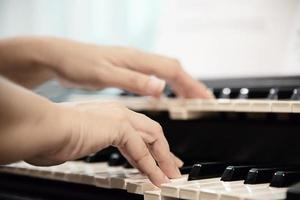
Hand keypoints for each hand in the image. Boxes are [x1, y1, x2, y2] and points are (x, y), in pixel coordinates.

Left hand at [0, 37, 213, 97]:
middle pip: (173, 69)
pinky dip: (164, 85)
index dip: (191, 85)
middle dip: (191, 85)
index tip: (205, 99)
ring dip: (180, 85)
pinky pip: (153, 76)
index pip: (172, 71)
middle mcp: (137, 60)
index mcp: (136, 60)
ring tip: (191, 98)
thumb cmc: (78, 64)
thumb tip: (161, 87)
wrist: (59, 57)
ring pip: (164, 72)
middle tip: (204, 100)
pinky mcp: (126, 70)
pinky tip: (163, 94)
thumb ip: (132, 81)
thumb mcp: (104, 75)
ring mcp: (132, 64)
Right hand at [27, 101, 182, 185]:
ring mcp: (118, 117)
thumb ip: (87, 142)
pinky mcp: (117, 126)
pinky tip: (155, 177)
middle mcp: (117, 112)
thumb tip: (84, 148)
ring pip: (152, 138)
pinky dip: (150, 165)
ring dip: (162, 159)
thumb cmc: (51, 134)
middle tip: (172, 168)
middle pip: (151, 131)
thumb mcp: (77, 140)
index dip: (151, 146)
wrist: (41, 126)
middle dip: (164, 151)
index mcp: (108, 114)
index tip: (158, 159)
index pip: (138, 129)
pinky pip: (141, 149)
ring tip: (169, 177)